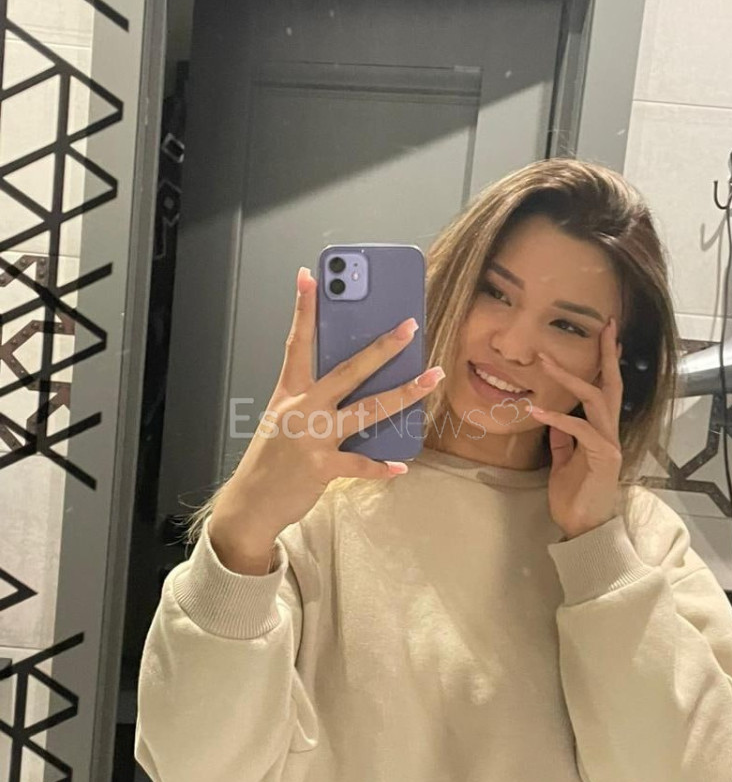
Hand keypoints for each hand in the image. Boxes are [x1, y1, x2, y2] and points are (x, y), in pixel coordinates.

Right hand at [209, 267, 445, 555]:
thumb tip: (355, 383)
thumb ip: (313, 399)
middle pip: (348, 370)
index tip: (309, 277)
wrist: (250, 504)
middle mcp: (301, 409)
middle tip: (409, 326)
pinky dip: (381, 467)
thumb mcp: (283, 420)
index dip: (303, 309)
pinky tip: (400, 466)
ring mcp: (312, 437)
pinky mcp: (321, 467)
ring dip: (404, 393)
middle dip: (382, 347)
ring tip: (431, 379)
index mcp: (289, 392)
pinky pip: (361, 464)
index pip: (298, 343)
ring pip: (367, 409)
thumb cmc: (272, 460)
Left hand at [531, 317, 623, 538]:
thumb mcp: (565, 461)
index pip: (605, 389)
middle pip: (611, 385)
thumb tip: (554, 418)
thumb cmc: (575, 496)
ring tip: (545, 361)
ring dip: (569, 378)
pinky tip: (537, 411)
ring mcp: (609, 444)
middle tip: (604, 326)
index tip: (606, 335)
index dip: (606, 362)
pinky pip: (581, 431)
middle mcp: (610, 432)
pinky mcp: (604, 458)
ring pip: (596, 400)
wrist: (583, 527)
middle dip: (606, 354)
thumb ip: (563, 439)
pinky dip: (558, 419)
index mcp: (601, 431)